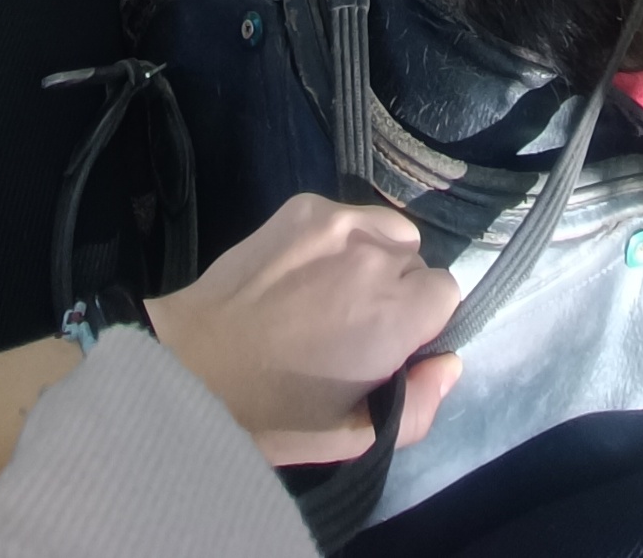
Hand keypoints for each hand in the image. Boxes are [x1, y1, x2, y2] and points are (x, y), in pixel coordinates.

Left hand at [145, 191, 462, 467]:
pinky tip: (307, 271)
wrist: (193, 364)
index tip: (389, 345)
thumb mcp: (352, 436)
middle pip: (418, 262)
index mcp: (395, 313)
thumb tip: (449, 363)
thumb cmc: (275, 413)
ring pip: (390, 232)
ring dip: (377, 259)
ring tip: (335, 293)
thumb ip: (419, 405)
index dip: (422, 322)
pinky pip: (351, 215)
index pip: (448, 292)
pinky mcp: (304, 206)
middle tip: (355, 327)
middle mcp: (375, 255)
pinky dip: (342, 239)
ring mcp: (338, 222)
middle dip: (399, 292)